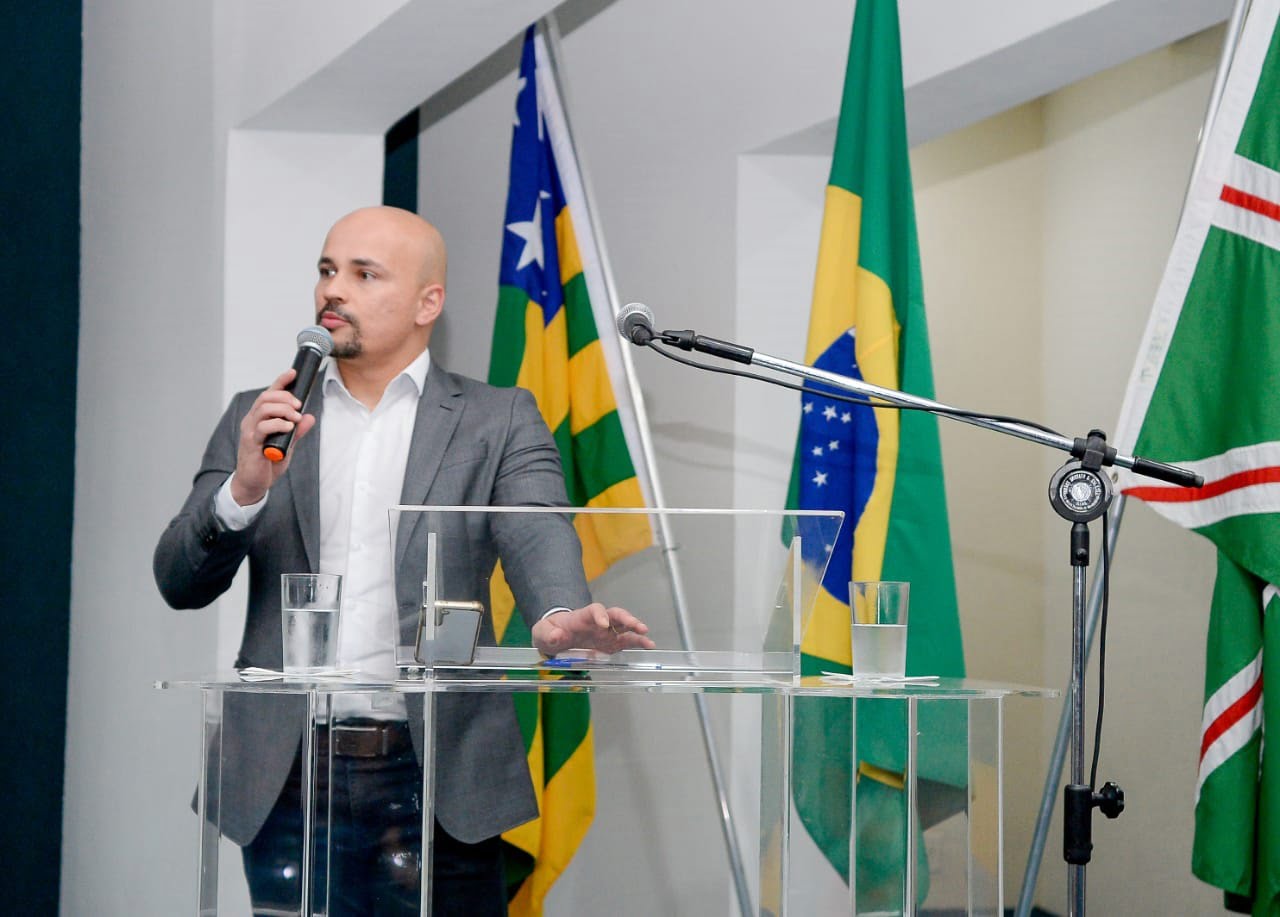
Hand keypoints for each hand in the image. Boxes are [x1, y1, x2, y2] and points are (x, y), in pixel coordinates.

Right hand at [229, 368, 316, 505]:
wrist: (253, 483)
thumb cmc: (267, 463)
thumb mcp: (288, 445)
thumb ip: (297, 431)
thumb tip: (309, 417)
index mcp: (259, 418)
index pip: (269, 394)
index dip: (280, 382)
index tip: (293, 373)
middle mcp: (252, 421)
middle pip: (266, 398)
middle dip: (285, 397)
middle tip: (299, 405)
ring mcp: (250, 431)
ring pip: (264, 409)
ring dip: (283, 410)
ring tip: (295, 417)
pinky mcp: (251, 443)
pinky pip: (263, 427)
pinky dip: (278, 424)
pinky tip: (288, 427)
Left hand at [531, 603, 655, 656]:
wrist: (555, 638)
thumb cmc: (550, 632)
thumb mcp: (541, 632)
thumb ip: (547, 633)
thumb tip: (556, 635)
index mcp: (581, 617)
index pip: (594, 610)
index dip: (600, 615)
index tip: (604, 624)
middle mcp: (597, 622)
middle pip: (614, 614)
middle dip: (626, 618)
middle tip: (636, 626)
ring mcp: (606, 632)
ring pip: (624, 626)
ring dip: (635, 630)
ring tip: (647, 638)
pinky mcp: (610, 644)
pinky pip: (626, 641)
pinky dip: (638, 643)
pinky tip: (649, 646)